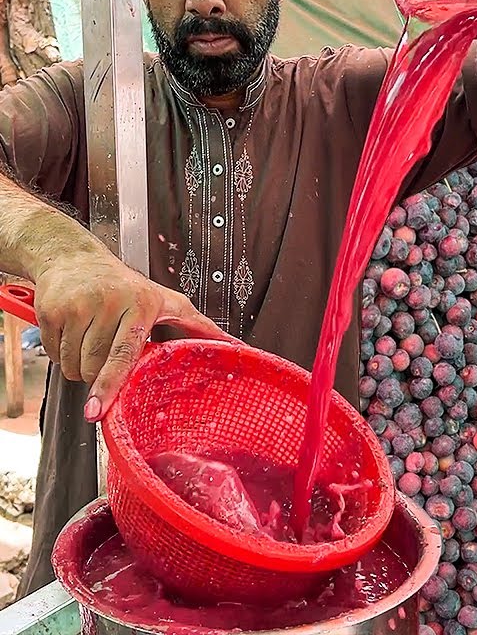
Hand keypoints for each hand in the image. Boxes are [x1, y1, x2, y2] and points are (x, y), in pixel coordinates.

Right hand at [32, 258, 233, 420]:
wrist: (73, 257)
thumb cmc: (126, 285)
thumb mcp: (168, 301)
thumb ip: (199, 326)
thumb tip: (236, 346)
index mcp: (140, 306)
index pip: (123, 354)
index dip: (109, 385)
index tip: (98, 411)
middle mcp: (107, 304)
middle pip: (93, 367)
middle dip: (98, 374)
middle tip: (107, 353)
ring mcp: (76, 306)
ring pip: (71, 365)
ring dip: (78, 365)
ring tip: (91, 339)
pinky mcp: (49, 310)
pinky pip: (52, 353)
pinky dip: (60, 352)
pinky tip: (72, 331)